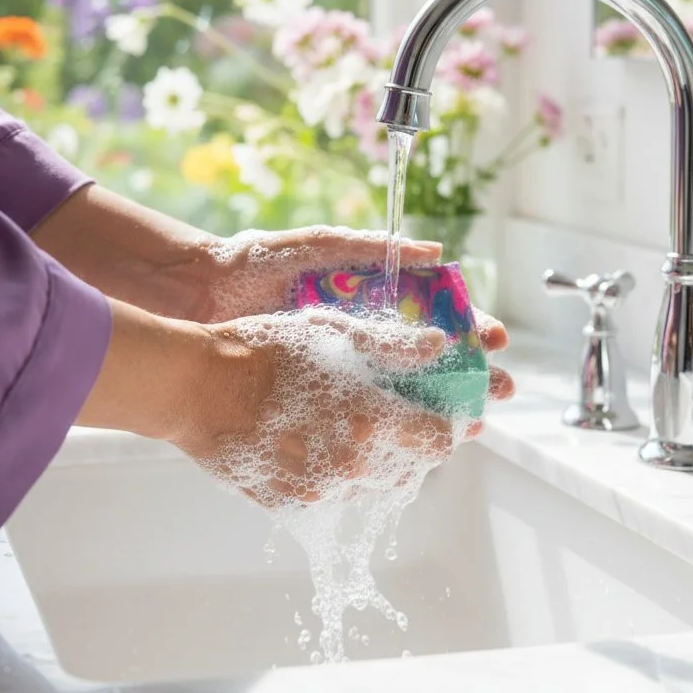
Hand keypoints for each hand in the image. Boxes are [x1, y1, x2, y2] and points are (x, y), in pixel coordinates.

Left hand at [39, 190, 512, 401]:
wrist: (196, 295)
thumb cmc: (257, 262)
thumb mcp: (319, 248)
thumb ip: (372, 247)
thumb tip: (435, 250)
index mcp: (370, 298)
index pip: (433, 316)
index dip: (468, 329)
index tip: (495, 340)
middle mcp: (359, 337)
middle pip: (428, 364)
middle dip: (466, 377)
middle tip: (496, 389)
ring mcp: (337, 371)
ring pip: (398, 398)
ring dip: (435, 412)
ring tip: (464, 424)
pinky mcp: (311, 398)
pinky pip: (354, 419)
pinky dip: (384, 432)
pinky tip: (408, 445)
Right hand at [171, 309, 509, 506]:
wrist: (194, 387)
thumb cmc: (263, 348)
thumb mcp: (333, 332)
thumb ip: (394, 346)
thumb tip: (443, 347)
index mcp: (371, 424)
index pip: (436, 440)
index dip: (448, 425)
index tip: (447, 413)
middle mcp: (351, 468)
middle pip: (409, 468)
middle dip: (412, 443)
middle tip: (401, 415)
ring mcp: (318, 493)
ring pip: (369, 484)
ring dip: (374, 460)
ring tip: (353, 424)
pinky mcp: (289, 506)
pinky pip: (329, 493)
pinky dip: (332, 472)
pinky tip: (314, 440)